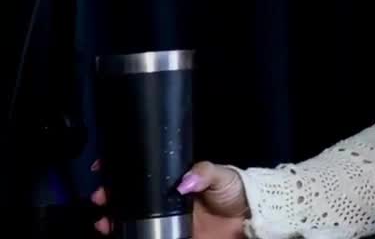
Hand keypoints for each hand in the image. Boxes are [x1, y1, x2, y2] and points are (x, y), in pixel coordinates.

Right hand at [91, 159, 249, 237]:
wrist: (248, 219)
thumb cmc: (235, 191)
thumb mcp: (221, 175)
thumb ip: (204, 173)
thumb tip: (183, 182)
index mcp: (175, 180)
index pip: (144, 172)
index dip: (123, 169)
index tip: (103, 168)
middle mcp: (165, 198)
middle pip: (130, 195)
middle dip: (110, 195)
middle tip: (100, 196)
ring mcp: (164, 218)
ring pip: (130, 217)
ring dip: (113, 217)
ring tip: (103, 220)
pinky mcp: (168, 236)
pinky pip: (142, 236)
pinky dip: (125, 234)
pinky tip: (113, 232)